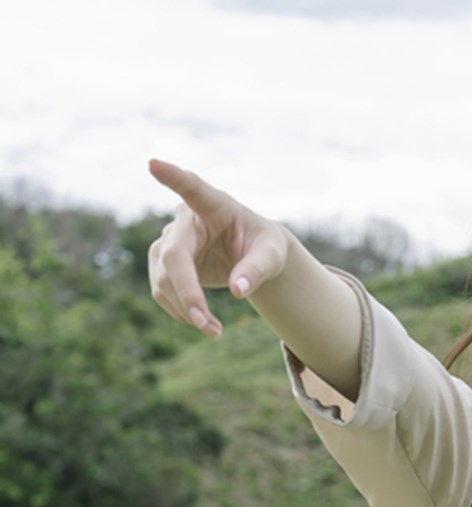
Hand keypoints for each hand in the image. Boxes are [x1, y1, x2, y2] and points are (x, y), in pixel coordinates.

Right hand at [147, 159, 289, 336]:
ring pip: (162, 278)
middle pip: (174, 256)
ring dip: (186, 309)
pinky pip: (162, 290)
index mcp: (215, 205)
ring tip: (215, 332)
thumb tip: (239, 290)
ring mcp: (170, 240)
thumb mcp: (272, 255)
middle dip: (188, 293)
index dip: (173, 177)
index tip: (154, 164)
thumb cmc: (265, 245)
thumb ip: (258, 269)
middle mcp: (185, 220)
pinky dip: (181, 311)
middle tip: (208, 326)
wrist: (254, 254)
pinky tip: (203, 322)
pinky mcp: (164, 262)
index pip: (192, 188)